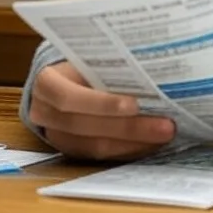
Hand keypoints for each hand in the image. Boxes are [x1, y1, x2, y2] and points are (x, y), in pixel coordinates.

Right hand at [29, 61, 175, 159]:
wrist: (62, 81)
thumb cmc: (83, 62)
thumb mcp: (89, 56)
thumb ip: (111, 63)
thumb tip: (154, 65)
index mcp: (46, 83)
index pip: (69, 98)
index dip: (102, 103)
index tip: (135, 104)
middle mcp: (45, 113)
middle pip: (87, 126)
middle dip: (130, 128)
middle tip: (167, 126)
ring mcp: (57, 136)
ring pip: (96, 146)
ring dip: (135, 142)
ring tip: (165, 135)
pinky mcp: (72, 151)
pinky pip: (102, 156)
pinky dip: (129, 150)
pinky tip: (152, 143)